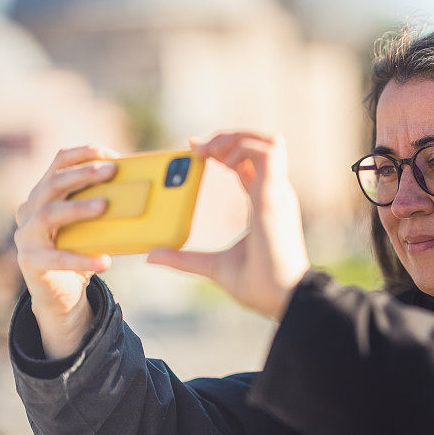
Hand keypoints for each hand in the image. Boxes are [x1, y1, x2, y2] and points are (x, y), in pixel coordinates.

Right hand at [14, 145, 119, 357]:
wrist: (63, 292)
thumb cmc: (81, 249)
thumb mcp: (93, 224)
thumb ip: (105, 205)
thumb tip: (144, 191)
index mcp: (46, 193)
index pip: (59, 162)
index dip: (84, 154)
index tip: (113, 155)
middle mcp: (30, 209)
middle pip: (53, 183)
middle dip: (83, 174)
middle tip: (112, 171)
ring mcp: (27, 235)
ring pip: (49, 213)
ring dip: (79, 207)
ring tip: (105, 206)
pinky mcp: (31, 261)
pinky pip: (57, 257)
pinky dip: (82, 258)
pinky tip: (105, 261)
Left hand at [147, 131, 309, 320]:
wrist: (281, 296)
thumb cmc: (258, 284)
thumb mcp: (213, 266)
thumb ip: (184, 258)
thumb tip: (152, 255)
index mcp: (264, 204)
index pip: (248, 163)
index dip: (224, 149)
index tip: (194, 147)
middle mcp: (274, 192)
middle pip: (260, 144)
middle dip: (228, 137)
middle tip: (198, 147)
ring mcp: (277, 191)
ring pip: (267, 141)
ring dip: (237, 137)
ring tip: (210, 151)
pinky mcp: (275, 193)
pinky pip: (267, 151)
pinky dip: (243, 148)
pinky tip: (222, 161)